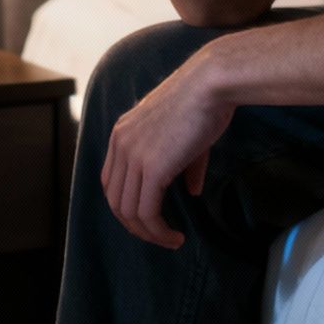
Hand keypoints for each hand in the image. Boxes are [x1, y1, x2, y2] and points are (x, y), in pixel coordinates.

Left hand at [100, 55, 234, 248]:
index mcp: (123, 132)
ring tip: (170, 240)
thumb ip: (184, 165)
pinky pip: (148, 212)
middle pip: (116, 201)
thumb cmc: (205, 99)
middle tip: (159, 236)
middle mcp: (121, 144)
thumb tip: (191, 191)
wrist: (211, 82)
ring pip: (129, 212)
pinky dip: (159, 231)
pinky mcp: (152, 168)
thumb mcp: (186, 134)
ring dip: (149, 233)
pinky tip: (176, 236)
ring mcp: (134, 157)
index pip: (111, 181)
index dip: (126, 204)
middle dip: (135, 225)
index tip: (149, 217)